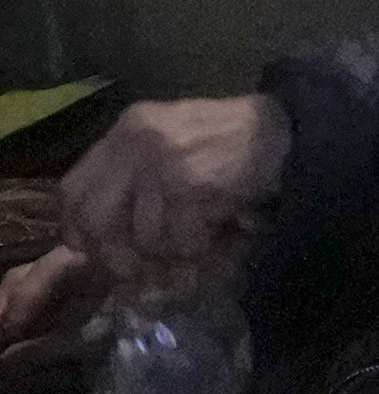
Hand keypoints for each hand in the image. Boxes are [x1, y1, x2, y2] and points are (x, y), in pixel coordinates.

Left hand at [53, 93, 273, 298]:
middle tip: (136, 265)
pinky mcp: (191, 185)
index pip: (72, 189)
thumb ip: (131, 175)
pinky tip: (215, 229)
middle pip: (95, 217)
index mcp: (127, 128)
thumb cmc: (231, 141)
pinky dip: (198, 246)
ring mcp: (162, 163)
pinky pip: (180, 239)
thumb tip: (95, 233)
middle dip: (115, 251)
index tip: (95, 248)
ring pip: (142, 236)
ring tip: (194, 236)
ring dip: (170, 249)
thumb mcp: (170, 143)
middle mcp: (136, 141)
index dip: (77, 228)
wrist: (290, 131)